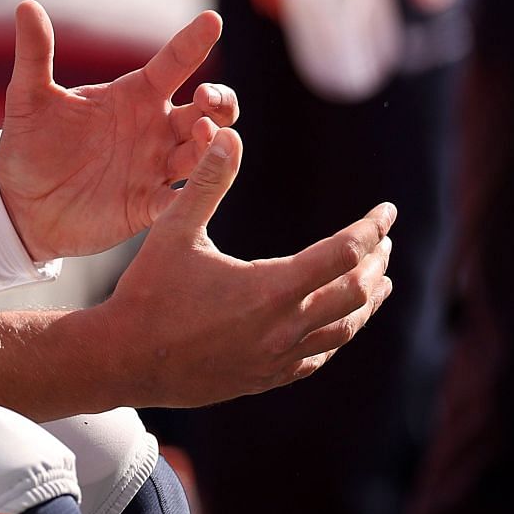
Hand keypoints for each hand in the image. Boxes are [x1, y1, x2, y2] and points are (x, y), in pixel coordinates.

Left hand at [0, 1, 236, 261]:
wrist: (20, 204)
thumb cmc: (31, 144)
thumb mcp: (28, 98)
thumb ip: (34, 54)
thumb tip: (25, 5)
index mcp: (133, 95)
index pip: (172, 63)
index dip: (193, 42)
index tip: (212, 19)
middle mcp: (155, 129)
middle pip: (208, 110)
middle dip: (219, 101)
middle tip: (206, 96)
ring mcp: (156, 168)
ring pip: (204, 153)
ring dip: (213, 145)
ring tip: (206, 133)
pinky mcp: (149, 206)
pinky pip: (182, 200)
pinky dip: (196, 193)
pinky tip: (200, 186)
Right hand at [90, 128, 394, 406]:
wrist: (127, 360)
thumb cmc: (148, 292)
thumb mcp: (174, 231)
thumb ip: (208, 183)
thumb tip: (228, 136)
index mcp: (271, 289)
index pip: (342, 254)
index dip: (370, 229)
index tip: (386, 211)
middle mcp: (285, 328)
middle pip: (356, 293)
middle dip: (375, 263)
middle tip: (383, 242)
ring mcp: (279, 358)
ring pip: (345, 329)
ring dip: (367, 301)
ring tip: (380, 282)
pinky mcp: (268, 377)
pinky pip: (319, 356)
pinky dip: (338, 332)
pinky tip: (338, 324)